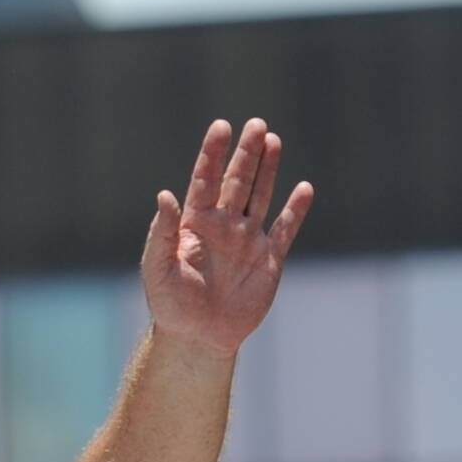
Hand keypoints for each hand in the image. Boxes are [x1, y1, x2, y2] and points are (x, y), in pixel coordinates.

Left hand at [140, 117, 313, 355]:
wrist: (198, 338)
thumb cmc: (171, 304)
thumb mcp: (158, 267)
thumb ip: (162, 231)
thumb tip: (164, 195)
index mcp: (194, 224)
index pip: (205, 179)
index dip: (213, 153)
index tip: (221, 126)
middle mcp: (223, 226)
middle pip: (237, 181)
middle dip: (247, 153)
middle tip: (257, 124)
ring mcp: (247, 241)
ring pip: (260, 197)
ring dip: (268, 170)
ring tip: (274, 141)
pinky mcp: (268, 260)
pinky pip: (285, 230)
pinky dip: (295, 210)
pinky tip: (304, 188)